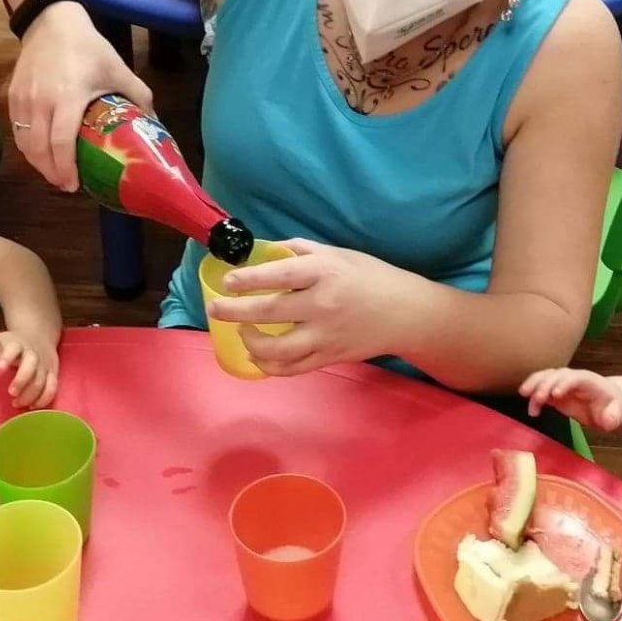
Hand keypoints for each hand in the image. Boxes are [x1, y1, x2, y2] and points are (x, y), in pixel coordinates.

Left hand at [0, 330, 59, 407]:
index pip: (13, 349)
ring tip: (17, 403)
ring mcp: (44, 364)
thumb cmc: (13, 342)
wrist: (39, 334)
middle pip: (31, 365)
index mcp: (16, 344)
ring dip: (31, 394)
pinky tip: (32, 407)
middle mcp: (32, 353)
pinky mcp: (53, 373)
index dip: (6, 357)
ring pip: (41, 379)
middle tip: (11, 392)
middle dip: (22, 380)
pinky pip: (52, 388)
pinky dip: (44, 399)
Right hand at [8, 3, 154, 191]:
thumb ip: (139, 96)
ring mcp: (23, 100)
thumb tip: (155, 123)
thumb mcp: (118, 69)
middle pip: (40, 150)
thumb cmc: (88, 47)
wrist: (52, 23)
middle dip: (52, 173)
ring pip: (25, 144)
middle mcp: (41, 101)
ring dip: (38, 163)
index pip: (62, 142)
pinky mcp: (13, 96)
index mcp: (68, 97)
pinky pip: (17, 131)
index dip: (66, 168)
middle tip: (67, 185)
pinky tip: (41, 153)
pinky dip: (28, 147)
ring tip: (54, 173)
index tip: (75, 185)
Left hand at [211, 239, 408, 377]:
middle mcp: (323, 305)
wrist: (406, 313)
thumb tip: (266, 251)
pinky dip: (269, 365)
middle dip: (235, 312)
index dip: (248, 279)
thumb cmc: (370, 277)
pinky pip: (291, 368)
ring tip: (241, 331)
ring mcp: (325, 336)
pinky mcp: (329, 357)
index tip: (227, 281)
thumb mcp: (338, 253)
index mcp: (325, 273)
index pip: (278, 276)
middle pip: (269, 313)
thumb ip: (300, 251)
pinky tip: (259, 354)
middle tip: (215, 309)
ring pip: (277, 349)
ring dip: (250, 342)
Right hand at [519, 368, 621, 433]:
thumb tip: (609, 421)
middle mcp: (573, 378)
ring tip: (524, 395)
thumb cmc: (611, 407)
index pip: (575, 377)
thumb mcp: (617, 413)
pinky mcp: (554, 391)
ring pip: (545, 376)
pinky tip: (532, 411)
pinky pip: (540, 387)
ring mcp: (562, 383)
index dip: (564, 383)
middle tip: (537, 398)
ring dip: (534, 384)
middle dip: (545, 384)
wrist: (606, 404)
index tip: (555, 394)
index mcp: (589, 381)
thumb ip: (614, 416)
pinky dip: (532, 395)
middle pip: (557, 375)